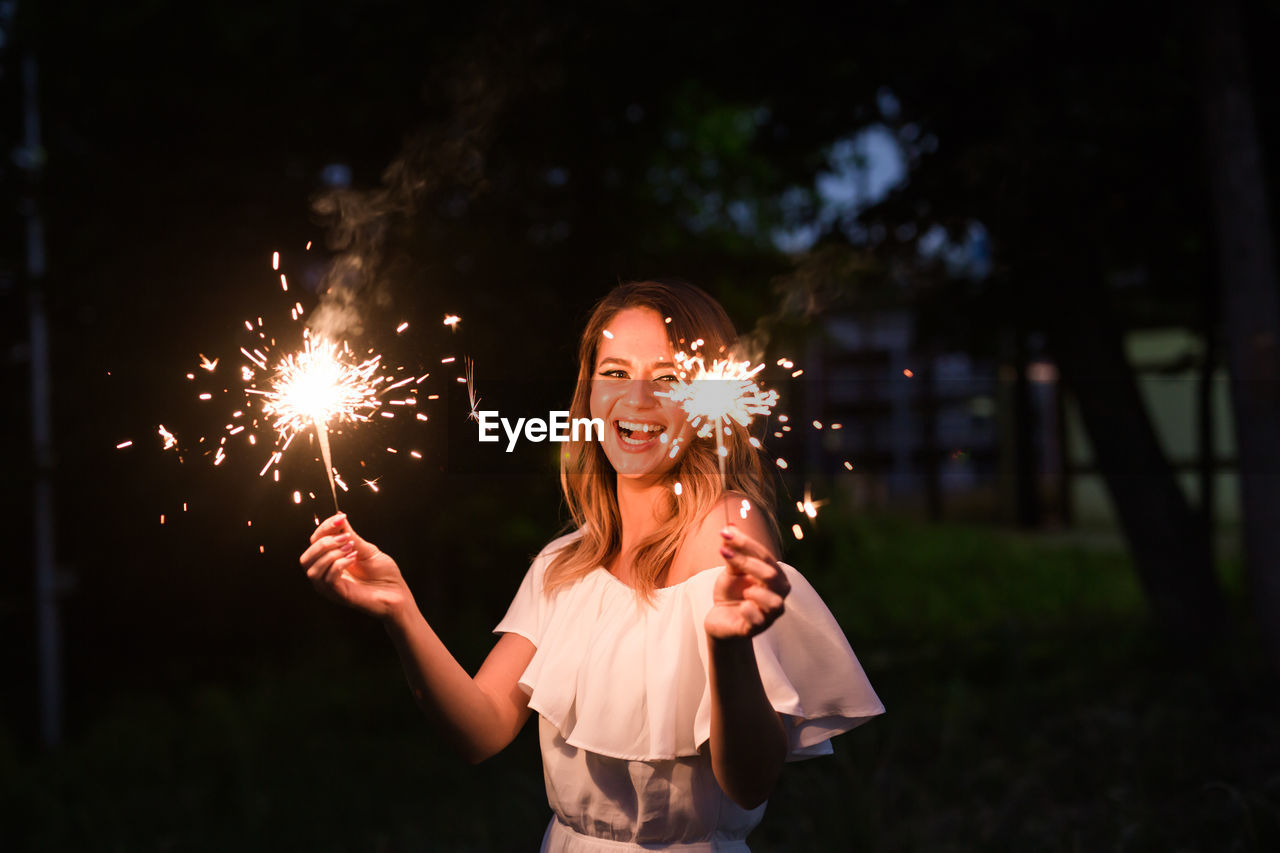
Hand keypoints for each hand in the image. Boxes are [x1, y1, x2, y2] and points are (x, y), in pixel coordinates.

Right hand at [299, 513, 412, 620]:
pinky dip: (339, 564)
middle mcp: (326, 575)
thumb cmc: (384, 574)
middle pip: (306, 558)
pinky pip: (328, 579)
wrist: (397, 593)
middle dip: (324, 542)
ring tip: (351, 549)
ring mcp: (331, 587)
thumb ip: (350, 535)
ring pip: (312, 569)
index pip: (314, 544)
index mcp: (330, 562)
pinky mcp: (339, 595)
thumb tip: (339, 516)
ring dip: (330, 554)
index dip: (324, 528)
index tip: (341, 518)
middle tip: (346, 538)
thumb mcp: (366, 549)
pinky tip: (353, 559)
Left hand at [705, 525, 789, 639]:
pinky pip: (759, 621)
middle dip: (747, 562)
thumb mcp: (730, 571)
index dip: (746, 543)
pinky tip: (741, 606)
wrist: (720, 619)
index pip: (765, 556)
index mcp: (775, 577)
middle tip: (723, 553)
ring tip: (743, 590)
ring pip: (775, 603)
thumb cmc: (731, 593)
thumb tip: (728, 528)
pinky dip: (750, 611)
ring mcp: (768, 615)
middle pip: (772, 575)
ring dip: (757, 592)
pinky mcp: (755, 629)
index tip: (724, 533)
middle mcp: (777, 595)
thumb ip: (732, 553)